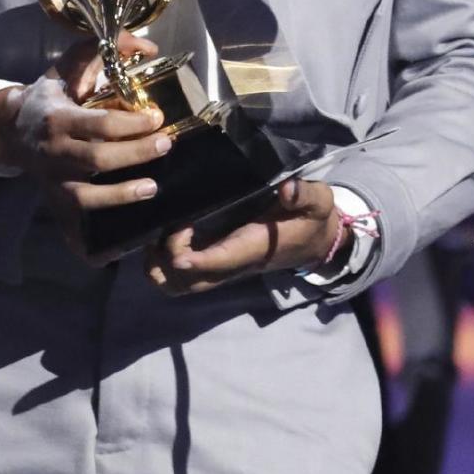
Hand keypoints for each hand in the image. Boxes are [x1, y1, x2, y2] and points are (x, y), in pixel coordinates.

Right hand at [0, 34, 172, 256]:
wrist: (10, 129)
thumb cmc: (48, 95)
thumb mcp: (68, 66)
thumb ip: (104, 50)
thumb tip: (148, 46)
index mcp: (58, 118)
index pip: (98, 124)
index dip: (131, 124)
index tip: (157, 118)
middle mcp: (54, 152)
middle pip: (97, 159)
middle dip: (135, 154)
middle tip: (165, 145)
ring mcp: (53, 180)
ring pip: (85, 196)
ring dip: (120, 196)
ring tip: (151, 188)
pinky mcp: (54, 200)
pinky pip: (72, 226)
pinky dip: (91, 243)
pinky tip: (118, 247)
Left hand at [144, 179, 348, 295]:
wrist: (318, 243)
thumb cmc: (313, 219)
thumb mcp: (318, 201)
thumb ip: (305, 195)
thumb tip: (287, 189)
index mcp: (254, 247)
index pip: (220, 260)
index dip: (195, 257)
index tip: (176, 242)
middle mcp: (234, 264)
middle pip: (189, 282)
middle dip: (168, 261)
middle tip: (163, 227)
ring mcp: (224, 268)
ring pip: (181, 284)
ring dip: (160, 267)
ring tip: (155, 233)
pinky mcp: (218, 264)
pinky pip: (184, 277)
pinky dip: (164, 265)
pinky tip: (160, 236)